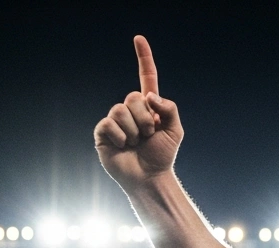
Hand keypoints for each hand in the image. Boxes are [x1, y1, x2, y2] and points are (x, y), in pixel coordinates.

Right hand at [94, 35, 183, 189]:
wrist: (150, 177)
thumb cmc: (162, 154)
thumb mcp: (175, 130)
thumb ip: (169, 108)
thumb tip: (149, 96)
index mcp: (148, 106)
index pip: (146, 77)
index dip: (144, 58)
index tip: (139, 38)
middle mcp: (130, 110)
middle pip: (133, 97)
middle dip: (145, 118)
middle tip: (148, 136)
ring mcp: (115, 120)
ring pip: (121, 110)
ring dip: (134, 130)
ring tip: (136, 143)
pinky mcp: (103, 132)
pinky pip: (109, 124)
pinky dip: (121, 137)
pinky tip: (123, 146)